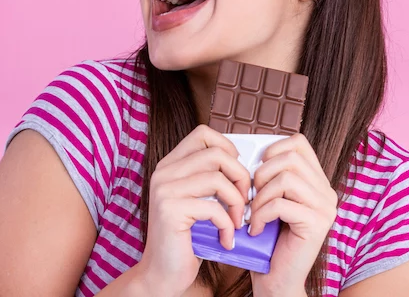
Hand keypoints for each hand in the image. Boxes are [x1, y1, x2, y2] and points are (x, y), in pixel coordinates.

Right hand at [135, 124, 251, 296]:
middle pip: (216, 154)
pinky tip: (227, 240)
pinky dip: (227, 226)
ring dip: (237, 203)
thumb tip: (245, 163)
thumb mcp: (198, 200)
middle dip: (240, 177)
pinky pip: (213, 208)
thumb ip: (210, 178)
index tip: (237, 174)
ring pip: (217, 179)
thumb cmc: (187, 238)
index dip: (228, 149)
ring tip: (238, 221)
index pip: (203, 134)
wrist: (163, 274)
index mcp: (170, 165)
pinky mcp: (170, 211)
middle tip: (245, 201)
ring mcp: (164, 190)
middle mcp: (164, 173)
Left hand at [248, 134, 337, 296]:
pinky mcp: (317, 224)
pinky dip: (260, 215)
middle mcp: (326, 191)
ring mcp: (325, 208)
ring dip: (260, 196)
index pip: (297, 142)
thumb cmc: (267, 238)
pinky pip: (281, 204)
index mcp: (316, 181)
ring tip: (252, 215)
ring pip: (286, 179)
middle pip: (290, 157)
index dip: (271, 150)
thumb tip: (253, 151)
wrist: (276, 279)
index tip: (256, 172)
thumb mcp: (269, 198)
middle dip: (261, 174)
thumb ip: (270, 174)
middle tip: (251, 197)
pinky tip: (255, 229)